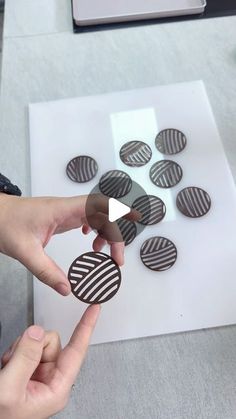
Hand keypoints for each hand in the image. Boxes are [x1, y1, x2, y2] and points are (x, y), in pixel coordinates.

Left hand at [0, 194, 133, 294]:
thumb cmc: (4, 223)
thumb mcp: (24, 251)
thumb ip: (46, 272)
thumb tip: (67, 289)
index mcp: (62, 210)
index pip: (99, 205)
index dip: (120, 210)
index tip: (136, 220)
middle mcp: (67, 208)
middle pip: (103, 214)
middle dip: (114, 235)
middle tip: (116, 260)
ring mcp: (65, 212)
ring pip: (96, 217)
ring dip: (105, 234)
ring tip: (100, 254)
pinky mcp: (61, 218)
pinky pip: (87, 220)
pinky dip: (95, 230)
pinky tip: (91, 241)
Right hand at [0, 305, 99, 418]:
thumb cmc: (0, 416)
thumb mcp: (10, 388)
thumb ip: (25, 358)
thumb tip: (37, 333)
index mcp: (57, 388)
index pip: (77, 351)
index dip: (86, 327)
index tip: (95, 309)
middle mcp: (52, 379)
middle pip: (52, 341)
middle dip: (31, 345)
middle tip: (14, 360)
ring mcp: (40, 373)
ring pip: (38, 341)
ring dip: (20, 349)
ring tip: (8, 366)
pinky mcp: (29, 368)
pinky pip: (27, 345)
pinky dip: (14, 351)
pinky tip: (7, 365)